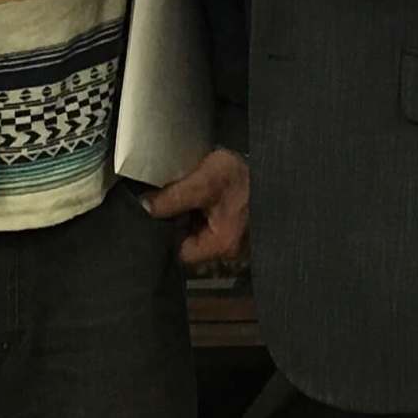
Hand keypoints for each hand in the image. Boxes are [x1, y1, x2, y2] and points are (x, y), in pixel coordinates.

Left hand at [140, 146, 249, 268]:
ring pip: (198, 234)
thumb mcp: (204, 180)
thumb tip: (146, 207)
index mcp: (221, 244)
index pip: (180, 252)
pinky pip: (209, 226)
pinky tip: (202, 197)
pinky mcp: (235, 229)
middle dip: (178, 223)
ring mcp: (234, 240)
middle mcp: (230, 249)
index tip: (159, 215)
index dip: (166, 233)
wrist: (271, 165)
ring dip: (189, 216)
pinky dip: (202, 213)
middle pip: (189, 244)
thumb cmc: (242, 176)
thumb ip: (174, 197)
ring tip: (190, 197)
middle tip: (172, 201)